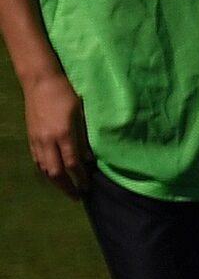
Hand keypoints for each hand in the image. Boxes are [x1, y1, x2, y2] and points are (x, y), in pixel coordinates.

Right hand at [22, 70, 89, 197]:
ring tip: (67, 188)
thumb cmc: (66, 95)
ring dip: (56, 181)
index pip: (72, 165)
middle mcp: (47, 140)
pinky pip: (37, 159)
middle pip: (55, 172)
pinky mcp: (31, 136)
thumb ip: (84, 138)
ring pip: (44, 168)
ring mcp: (36, 139)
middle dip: (67, 187)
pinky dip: (46, 170)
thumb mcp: (81, 115)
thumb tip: (89, 160)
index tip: (88, 187)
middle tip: (77, 196)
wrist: (40, 82)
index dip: (80, 179)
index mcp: (63, 134)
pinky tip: (53, 174)